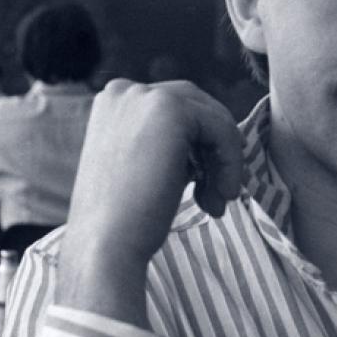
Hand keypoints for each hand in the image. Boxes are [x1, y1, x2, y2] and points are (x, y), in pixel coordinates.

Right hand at [56, 79, 243, 324]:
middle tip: (219, 192)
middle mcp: (125, 91)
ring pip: (212, 118)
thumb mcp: (143, 167)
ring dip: (224, 160)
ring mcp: (146, 95)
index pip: (175, 109)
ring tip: (217, 201)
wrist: (106, 245)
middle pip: (196, 106)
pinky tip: (222, 194)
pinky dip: (231, 160)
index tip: (205, 184)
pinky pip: (221, 126)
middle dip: (214, 149)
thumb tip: (214, 144)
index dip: (198, 145)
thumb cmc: (124, 218)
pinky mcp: (170, 108)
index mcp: (113, 103)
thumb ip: (168, 145)